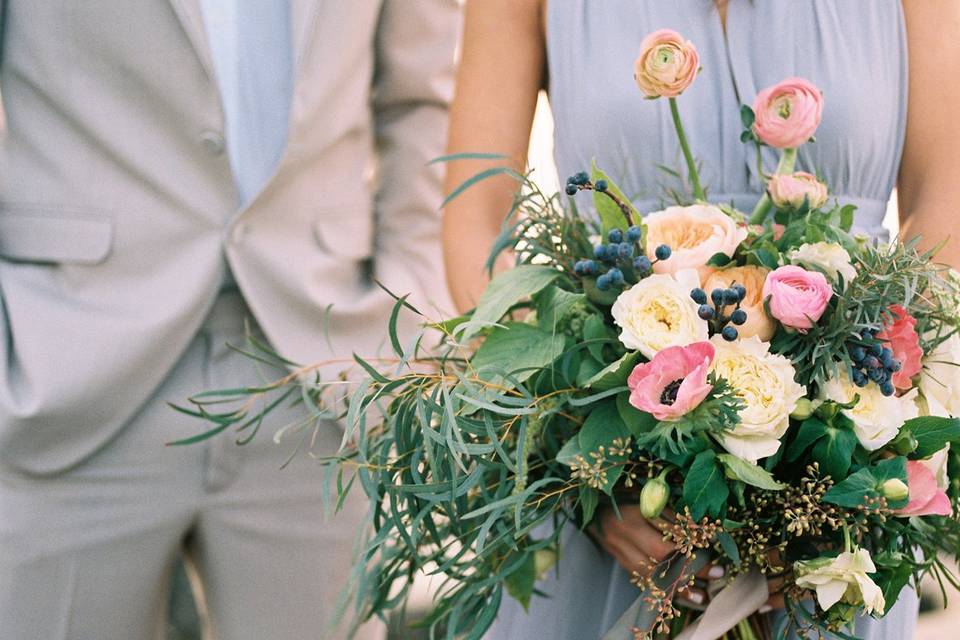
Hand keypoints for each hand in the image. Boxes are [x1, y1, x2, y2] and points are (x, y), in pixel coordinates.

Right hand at [593, 505, 722, 605]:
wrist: (596, 509)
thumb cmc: (626, 497)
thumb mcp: (646, 496)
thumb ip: (669, 509)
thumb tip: (701, 527)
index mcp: (633, 509)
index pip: (667, 526)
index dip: (692, 536)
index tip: (714, 542)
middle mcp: (624, 532)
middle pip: (661, 553)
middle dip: (692, 565)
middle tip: (717, 571)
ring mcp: (619, 550)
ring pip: (652, 573)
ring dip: (680, 586)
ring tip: (703, 596)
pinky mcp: (620, 562)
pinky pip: (644, 580)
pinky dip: (665, 589)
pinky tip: (681, 597)